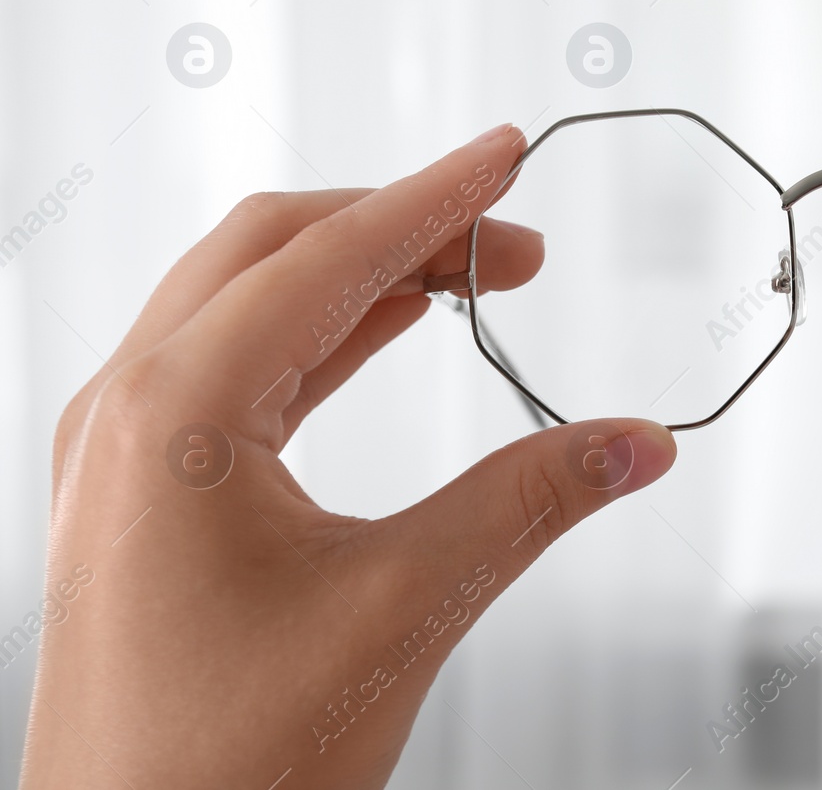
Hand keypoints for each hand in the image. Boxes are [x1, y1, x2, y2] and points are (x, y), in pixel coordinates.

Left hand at [21, 125, 676, 789]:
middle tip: (512, 235)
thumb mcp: (404, 611)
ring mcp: (124, 453)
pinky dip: (322, 335)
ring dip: (363, 276)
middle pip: (274, 251)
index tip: (510, 153)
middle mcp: (131, 412)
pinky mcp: (141, 497)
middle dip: (400, 225)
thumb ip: (530, 504)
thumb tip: (636, 441)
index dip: (437, 198)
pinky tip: (386, 331)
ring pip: (248, 304)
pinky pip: (235, 369)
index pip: (330, 259)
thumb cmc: (225, 766)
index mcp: (174, 412)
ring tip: (472, 275)